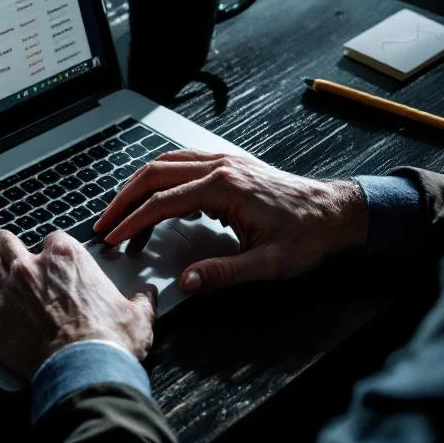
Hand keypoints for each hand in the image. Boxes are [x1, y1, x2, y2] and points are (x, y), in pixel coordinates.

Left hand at [0, 229, 156, 378]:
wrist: (85, 368)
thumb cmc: (109, 340)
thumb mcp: (136, 314)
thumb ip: (140, 300)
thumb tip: (147, 296)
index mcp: (64, 257)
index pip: (48, 236)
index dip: (46, 246)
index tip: (46, 256)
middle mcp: (28, 268)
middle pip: (0, 241)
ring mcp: (4, 294)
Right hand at [93, 150, 367, 293]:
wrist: (339, 212)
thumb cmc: (308, 236)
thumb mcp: (267, 264)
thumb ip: (222, 273)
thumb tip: (185, 282)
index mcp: (223, 188)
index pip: (161, 202)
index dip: (132, 222)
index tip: (113, 239)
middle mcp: (220, 166)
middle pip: (154, 174)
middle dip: (124, 200)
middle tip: (104, 224)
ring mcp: (224, 161)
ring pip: (166, 163)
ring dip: (139, 186)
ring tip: (123, 213)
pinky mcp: (231, 164)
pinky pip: (184, 162)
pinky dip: (162, 178)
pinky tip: (160, 199)